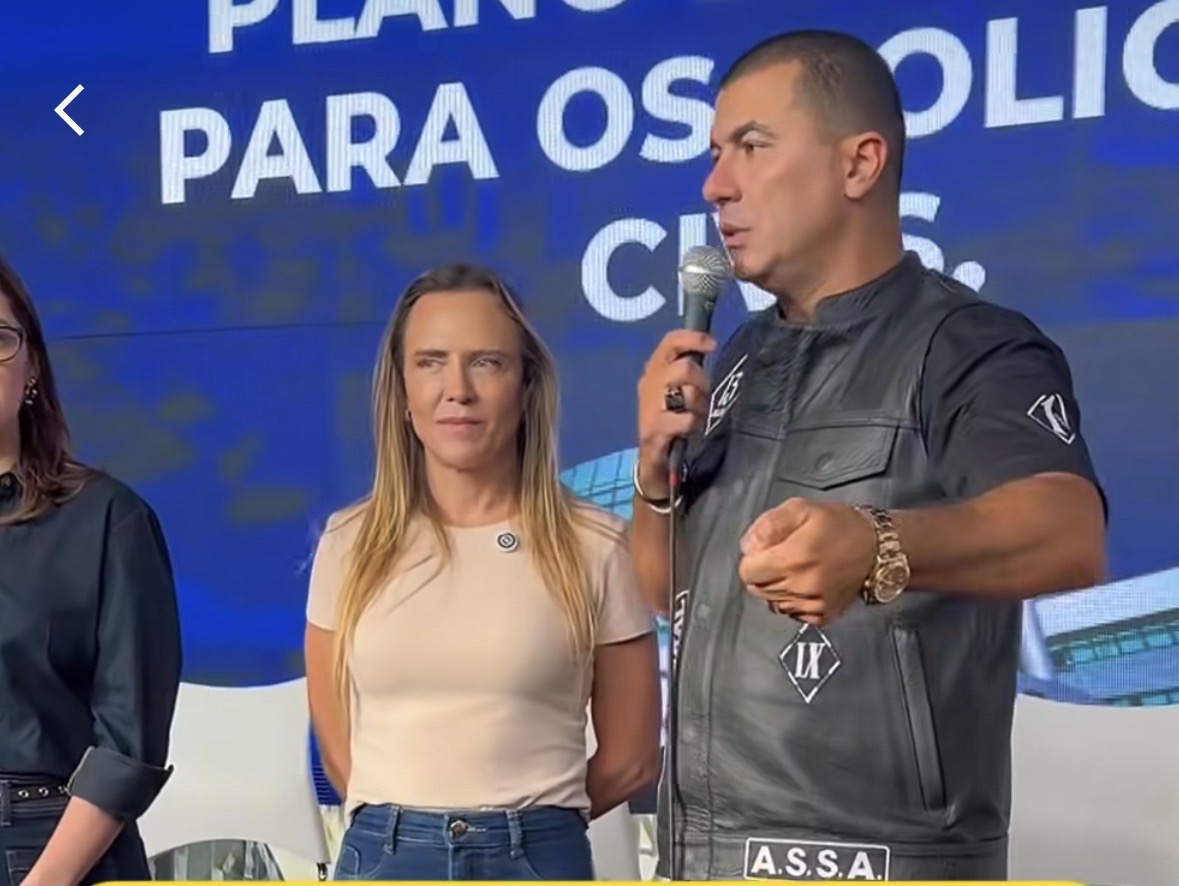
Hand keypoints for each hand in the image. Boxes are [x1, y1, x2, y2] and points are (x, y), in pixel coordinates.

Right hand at [635, 330, 715, 487]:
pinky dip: (693, 425)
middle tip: (703, 398)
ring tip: (696, 416)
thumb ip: (688, 371)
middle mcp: (649, 383)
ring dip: (699, 406)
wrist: (654, 457)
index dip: (692, 338)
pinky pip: (686, 419)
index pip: (670, 342)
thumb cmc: (671, 418)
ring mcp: (650, 406)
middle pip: (685, 368)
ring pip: (687, 393)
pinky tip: (690, 430)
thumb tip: (708, 348)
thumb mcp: (676, 390)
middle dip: (702, 383)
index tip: (712, 345)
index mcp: (654, 369)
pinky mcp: (654, 428)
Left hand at [737, 499, 876, 624]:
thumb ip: (768, 526)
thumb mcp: (801, 509)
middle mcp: (801, 586)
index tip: (766, 551)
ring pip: (772, 603)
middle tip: (782, 558)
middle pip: (757, 589)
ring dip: (776, 588)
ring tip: (796, 570)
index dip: (752, 559)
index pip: (747, 572)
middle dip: (762, 573)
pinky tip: (805, 584)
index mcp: (793, 558)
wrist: (877, 548)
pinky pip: (791, 613)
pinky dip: (792, 601)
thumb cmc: (838, 524)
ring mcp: (812, 605)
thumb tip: (747, 548)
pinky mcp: (823, 616)